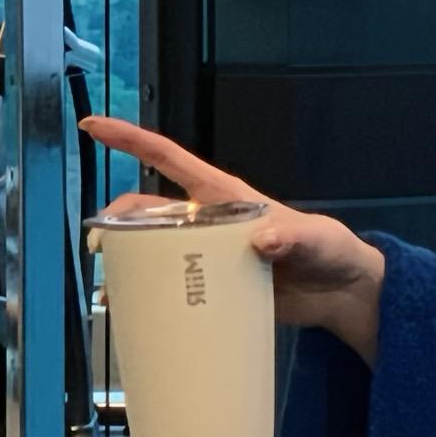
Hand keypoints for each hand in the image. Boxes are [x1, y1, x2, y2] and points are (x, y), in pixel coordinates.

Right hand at [80, 116, 384, 350]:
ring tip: (112, 283)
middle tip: (100, 243)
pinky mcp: (213, 287)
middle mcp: (210, 222)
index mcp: (227, 197)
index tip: (94, 127)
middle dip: (117, 218)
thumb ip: (293, 236)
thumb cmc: (331, 251)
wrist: (341, 294)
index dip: (131, 141)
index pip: (171, 160)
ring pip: (153, 248)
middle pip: (149, 209)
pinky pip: (172, 285)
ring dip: (127, 260)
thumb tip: (263, 241)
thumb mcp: (316, 239)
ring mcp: (209, 255)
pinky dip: (149, 294)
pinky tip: (133, 309)